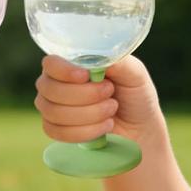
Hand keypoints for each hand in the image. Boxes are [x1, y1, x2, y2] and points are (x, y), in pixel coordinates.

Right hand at [34, 54, 159, 143]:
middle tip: (110, 93)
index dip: (64, 71)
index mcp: (70, 63)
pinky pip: (57, 132)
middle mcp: (55, 82)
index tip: (86, 76)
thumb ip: (117, 61)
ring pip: (54, 112)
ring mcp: (51, 107)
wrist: (140, 127)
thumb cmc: (134, 94)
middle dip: (85, 95)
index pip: (51, 64)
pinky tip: (103, 127)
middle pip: (50, 89)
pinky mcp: (55, 129)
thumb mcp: (134, 73)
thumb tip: (99, 58)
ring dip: (89, 114)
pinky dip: (84, 132)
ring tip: (111, 110)